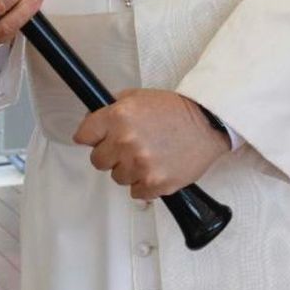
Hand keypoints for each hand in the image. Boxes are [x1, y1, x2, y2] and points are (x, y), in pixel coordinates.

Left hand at [73, 89, 229, 200]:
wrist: (205, 123)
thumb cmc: (173, 110)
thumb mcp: (136, 97)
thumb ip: (111, 109)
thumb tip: (91, 124)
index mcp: (117, 117)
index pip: (84, 136)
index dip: (91, 137)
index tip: (96, 139)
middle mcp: (125, 141)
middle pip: (98, 160)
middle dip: (109, 154)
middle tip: (126, 148)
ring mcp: (140, 164)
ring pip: (117, 177)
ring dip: (128, 170)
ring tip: (146, 155)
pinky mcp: (156, 183)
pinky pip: (135, 192)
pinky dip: (143, 184)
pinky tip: (154, 168)